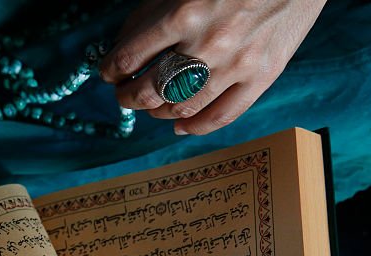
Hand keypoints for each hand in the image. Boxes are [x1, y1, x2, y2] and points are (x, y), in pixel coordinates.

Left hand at [101, 0, 326, 135]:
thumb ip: (151, 14)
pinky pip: (222, 116)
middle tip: (124, 95)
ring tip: (152, 106)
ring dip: (157, 112)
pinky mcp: (262, 77)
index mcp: (182, 13)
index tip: (108, 74)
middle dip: (128, 97)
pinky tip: (180, 126)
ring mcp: (236, 65)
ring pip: (181, 108)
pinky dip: (195, 127)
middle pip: (150, 90)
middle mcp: (207, 43)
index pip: (129, 58)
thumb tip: (123, 44)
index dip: (110, 71)